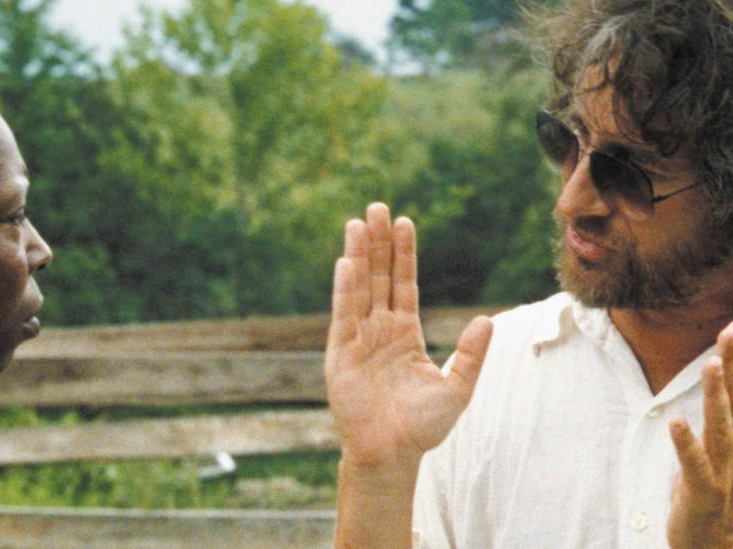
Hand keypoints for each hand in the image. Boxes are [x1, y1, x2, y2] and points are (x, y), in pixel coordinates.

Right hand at [324, 203, 492, 469]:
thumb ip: (470, 355)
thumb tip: (486, 321)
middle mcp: (379, 330)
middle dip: (378, 243)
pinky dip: (345, 288)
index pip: (404, 284)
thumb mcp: (457, 389)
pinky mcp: (341, 353)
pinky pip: (344, 314)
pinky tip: (347, 262)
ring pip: (360, 288)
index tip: (405, 223)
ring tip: (358, 223)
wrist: (392, 454)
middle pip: (379, 277)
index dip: (404, 255)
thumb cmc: (422, 427)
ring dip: (358, 255)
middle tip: (377, 208)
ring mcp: (359, 339)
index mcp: (405, 334)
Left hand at [668, 323, 732, 548]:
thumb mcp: (712, 455)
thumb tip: (712, 391)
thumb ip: (714, 423)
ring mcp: (723, 472)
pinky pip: (695, 465)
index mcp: (732, 439)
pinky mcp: (703, 493)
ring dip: (718, 395)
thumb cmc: (712, 498)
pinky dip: (686, 443)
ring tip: (712, 363)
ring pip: (722, 427)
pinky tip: (678, 420)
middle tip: (731, 329)